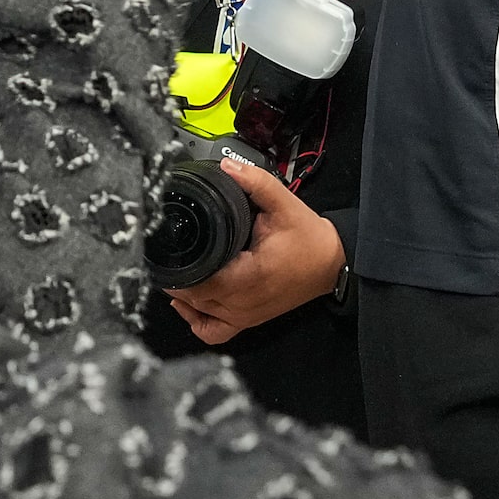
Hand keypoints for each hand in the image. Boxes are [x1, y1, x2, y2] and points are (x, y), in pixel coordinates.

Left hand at [163, 157, 344, 343]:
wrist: (332, 264)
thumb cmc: (309, 238)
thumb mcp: (285, 204)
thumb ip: (256, 183)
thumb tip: (228, 167)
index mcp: (250, 275)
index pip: (199, 281)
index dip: (178, 267)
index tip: (167, 248)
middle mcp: (244, 302)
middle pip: (193, 297)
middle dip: (176, 277)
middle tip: (166, 253)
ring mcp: (244, 315)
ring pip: (198, 314)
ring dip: (183, 295)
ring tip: (175, 270)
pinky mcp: (247, 320)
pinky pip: (213, 332)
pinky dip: (196, 321)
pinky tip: (188, 303)